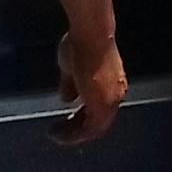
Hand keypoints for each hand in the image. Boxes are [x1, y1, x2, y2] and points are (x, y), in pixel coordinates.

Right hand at [52, 30, 125, 147]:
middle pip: (98, 122)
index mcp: (111, 84)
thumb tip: (66, 98)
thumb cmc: (82, 44)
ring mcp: (110, 100)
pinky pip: (88, 131)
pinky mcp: (102, 106)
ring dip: (73, 134)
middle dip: (76, 128)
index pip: (99, 108)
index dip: (81, 117)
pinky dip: (73, 135)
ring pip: (94, 129)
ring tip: (56, 133)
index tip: (66, 121)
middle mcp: (115, 94)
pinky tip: (57, 132)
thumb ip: (70, 85)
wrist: (91, 35)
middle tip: (59, 132)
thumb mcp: (71, 68)